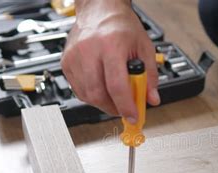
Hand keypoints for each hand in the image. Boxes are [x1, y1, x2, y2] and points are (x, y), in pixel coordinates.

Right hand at [61, 0, 159, 122]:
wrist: (100, 10)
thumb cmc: (122, 26)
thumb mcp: (145, 47)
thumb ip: (150, 75)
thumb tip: (152, 99)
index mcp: (111, 45)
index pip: (117, 86)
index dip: (126, 106)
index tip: (133, 117)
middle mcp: (89, 51)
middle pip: (98, 94)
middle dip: (113, 108)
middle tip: (124, 109)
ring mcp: (74, 57)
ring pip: (86, 95)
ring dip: (103, 103)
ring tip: (114, 96)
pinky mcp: (66, 62)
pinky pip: (78, 89)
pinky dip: (91, 95)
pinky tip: (101, 87)